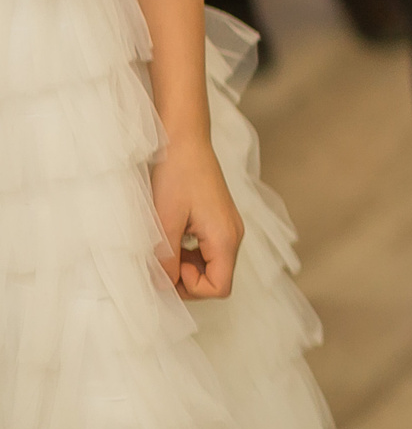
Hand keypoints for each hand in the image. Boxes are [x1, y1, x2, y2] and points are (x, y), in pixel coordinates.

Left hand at [150, 135, 243, 300]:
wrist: (184, 139)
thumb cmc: (175, 176)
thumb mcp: (165, 222)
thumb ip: (165, 260)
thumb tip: (161, 288)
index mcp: (226, 238)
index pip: (220, 288)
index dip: (191, 289)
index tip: (169, 268)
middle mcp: (233, 235)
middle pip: (217, 279)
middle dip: (186, 278)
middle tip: (162, 257)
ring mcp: (227, 226)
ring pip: (210, 265)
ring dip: (184, 265)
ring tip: (165, 242)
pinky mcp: (218, 219)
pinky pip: (206, 250)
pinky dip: (187, 252)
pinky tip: (172, 233)